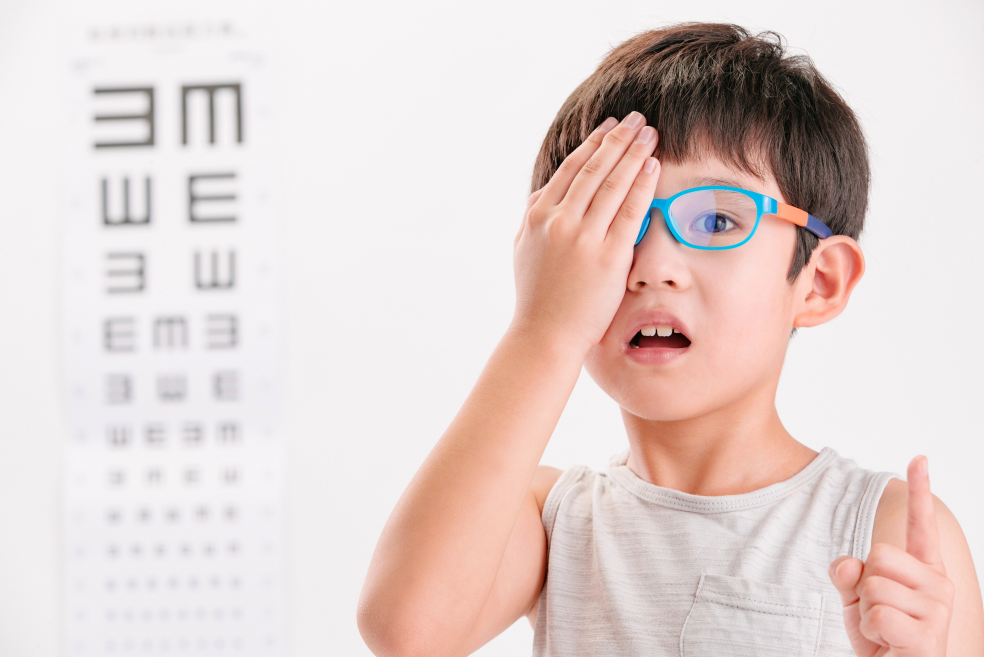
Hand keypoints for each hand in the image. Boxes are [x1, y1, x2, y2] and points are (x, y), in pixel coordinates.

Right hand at [512, 112, 659, 351]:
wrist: (544, 335)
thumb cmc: (535, 297)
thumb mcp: (522, 249)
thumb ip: (532, 217)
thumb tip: (544, 192)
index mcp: (538, 216)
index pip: (570, 170)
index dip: (593, 144)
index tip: (610, 127)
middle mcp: (559, 221)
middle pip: (594, 170)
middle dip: (618, 140)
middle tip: (637, 120)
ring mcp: (584, 238)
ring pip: (613, 185)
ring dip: (633, 154)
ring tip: (650, 134)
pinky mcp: (608, 257)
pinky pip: (630, 212)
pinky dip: (642, 186)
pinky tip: (653, 166)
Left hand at [829, 456, 954, 655]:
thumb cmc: (881, 637)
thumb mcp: (856, 600)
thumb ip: (848, 575)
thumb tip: (846, 563)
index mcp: (924, 569)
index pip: (920, 524)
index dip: (920, 489)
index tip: (918, 457)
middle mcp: (939, 584)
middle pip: (878, 555)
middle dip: (865, 584)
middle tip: (878, 612)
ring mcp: (938, 610)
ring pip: (873, 585)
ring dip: (865, 612)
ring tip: (883, 631)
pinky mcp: (929, 636)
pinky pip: (877, 614)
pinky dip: (871, 631)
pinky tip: (888, 644)